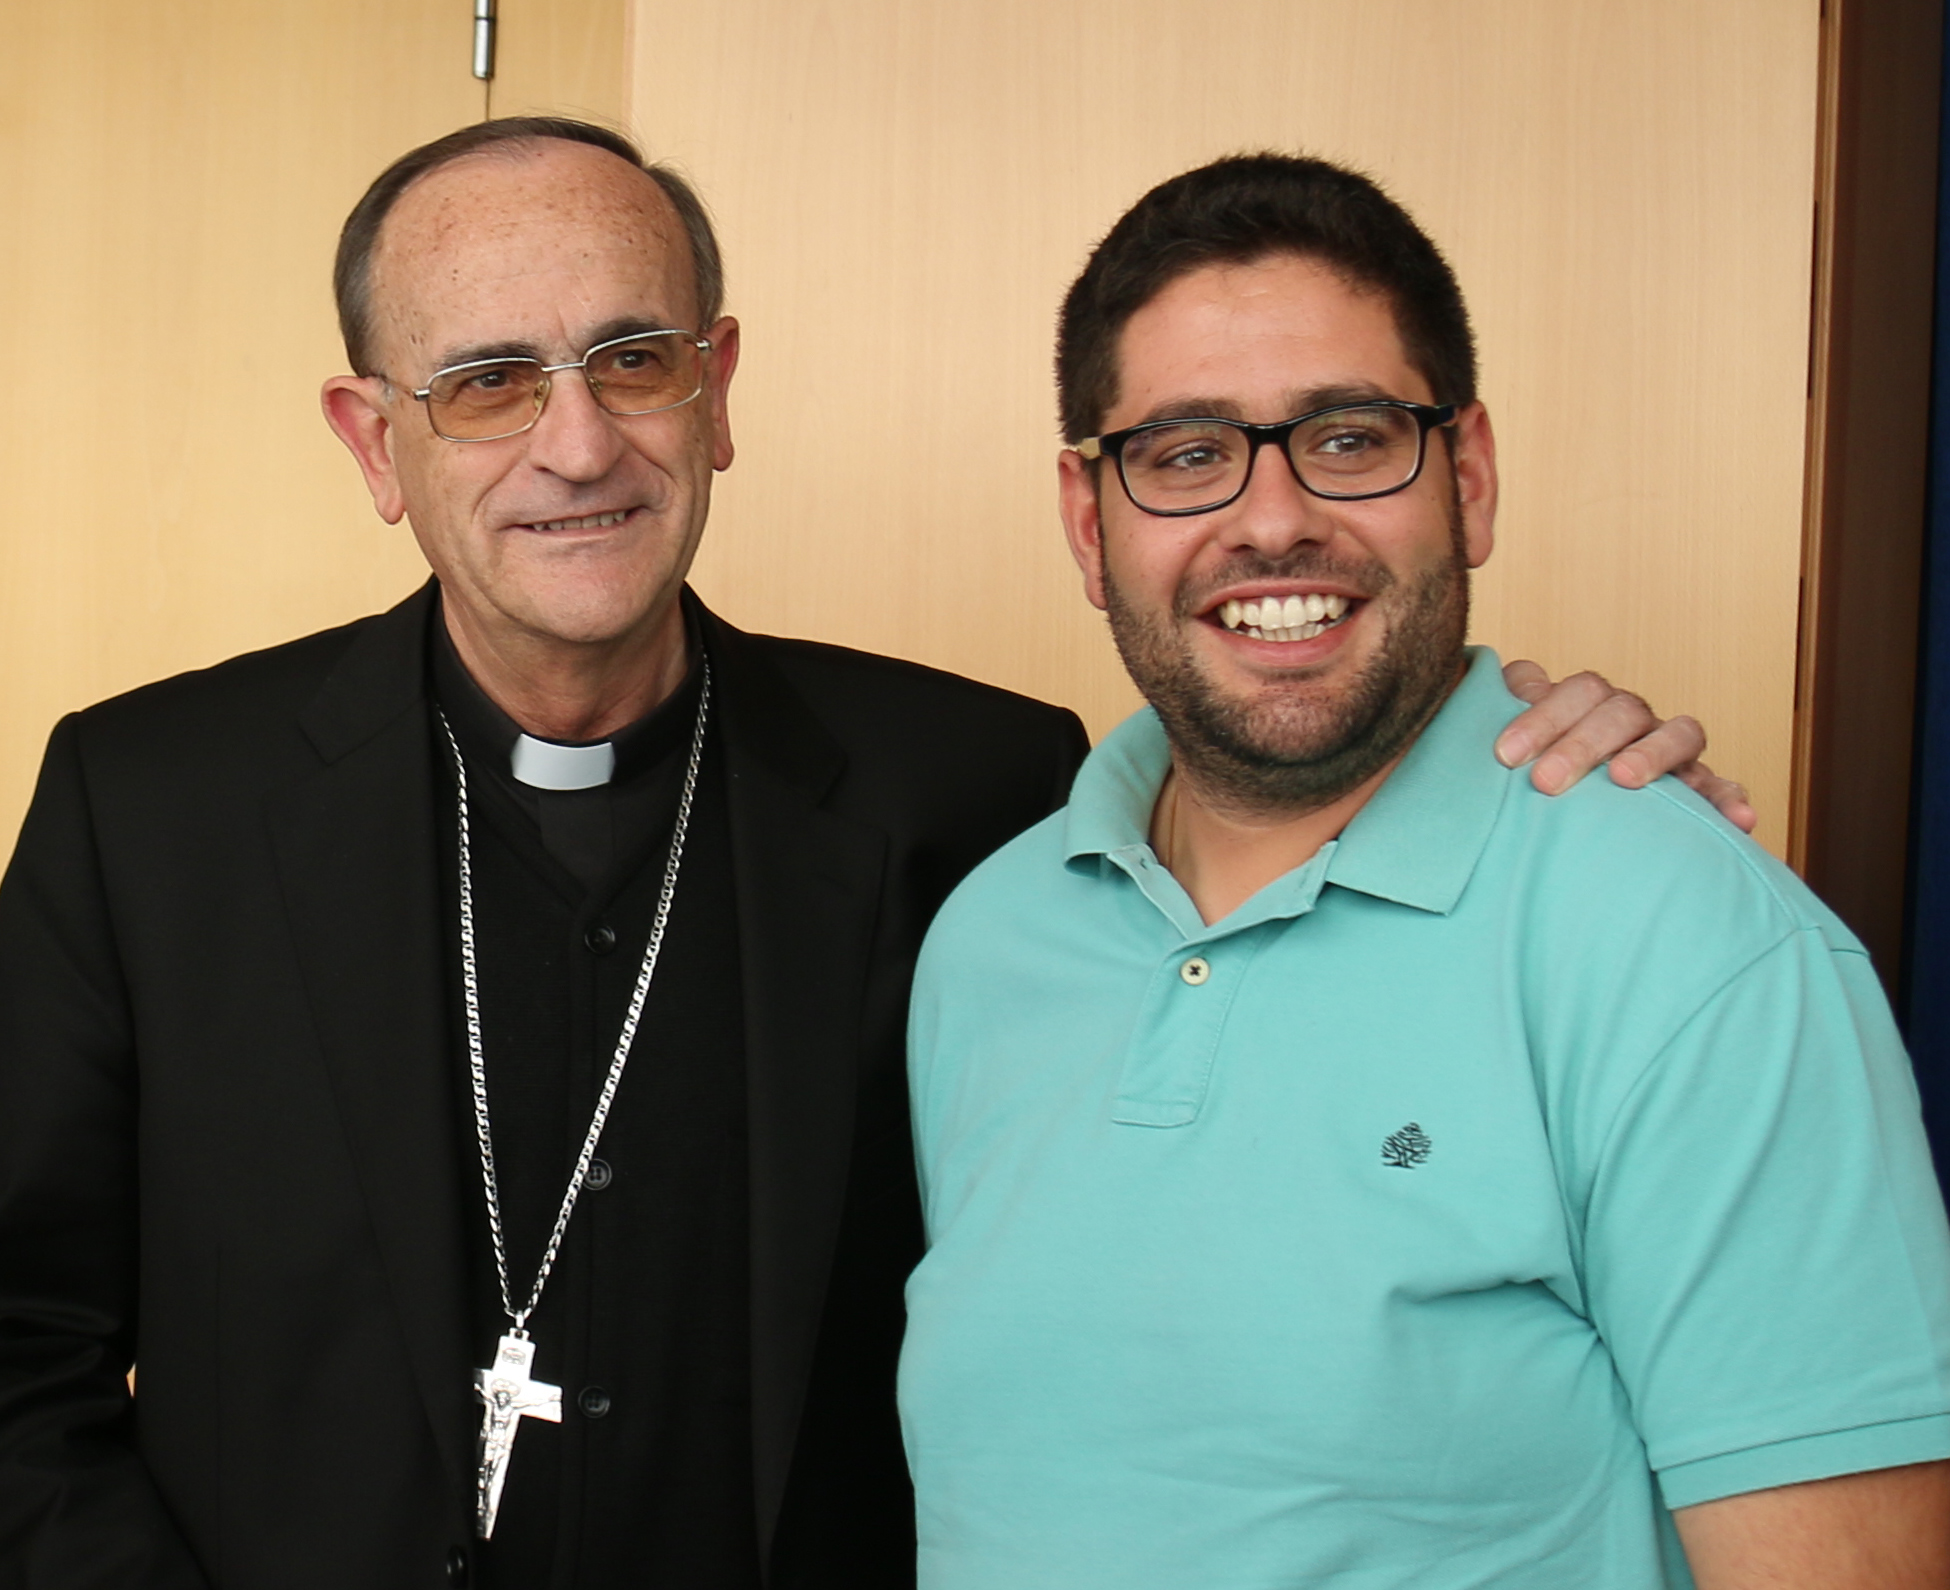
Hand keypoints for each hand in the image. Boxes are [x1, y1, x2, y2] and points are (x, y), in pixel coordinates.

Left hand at [1495, 660, 1756, 833]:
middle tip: (1546, 782)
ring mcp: (1671, 750)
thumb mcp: (1514, 745)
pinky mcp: (1701, 787)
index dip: (1541, 716)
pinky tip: (1738, 818)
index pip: (1574, 692)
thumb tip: (1497, 688)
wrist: (1564, 802)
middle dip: (1581, 744)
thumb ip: (1499, 713)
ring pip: (1680, 732)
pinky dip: (1731, 797)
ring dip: (1653, 753)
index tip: (1505, 755)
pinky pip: (1722, 786)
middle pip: (1619, 711)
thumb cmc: (1533, 771)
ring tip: (1624, 779)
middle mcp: (1633, 720)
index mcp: (1589, 704)